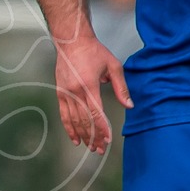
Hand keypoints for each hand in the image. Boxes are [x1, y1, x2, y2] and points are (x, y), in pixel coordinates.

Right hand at [51, 35, 130, 154]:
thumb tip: (129, 105)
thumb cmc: (93, 51)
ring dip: (82, 135)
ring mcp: (66, 93)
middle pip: (84, 120)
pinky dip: (69, 128)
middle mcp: (75, 92)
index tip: (108, 140)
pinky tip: (75, 138)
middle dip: (93, 136)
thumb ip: (121, 87)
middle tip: (100, 149)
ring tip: (90, 147)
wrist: (71, 41)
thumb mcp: (113, 66)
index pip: (96, 113)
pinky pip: (64, 114)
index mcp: (89, 85)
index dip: (102, 128)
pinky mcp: (60, 93)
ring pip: (74, 120)